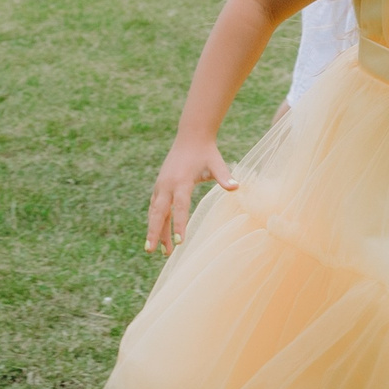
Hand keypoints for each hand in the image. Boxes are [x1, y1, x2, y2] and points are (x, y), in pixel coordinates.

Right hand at [145, 137, 234, 254]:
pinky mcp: (160, 186)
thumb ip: (224, 177)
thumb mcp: (217, 164)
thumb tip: (237, 187)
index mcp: (181, 181)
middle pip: (158, 212)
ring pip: (155, 212)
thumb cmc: (206, 153)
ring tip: (155, 251)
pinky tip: (156, 234)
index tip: (178, 242)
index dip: (179, 224)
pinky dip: (155, 220)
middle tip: (151, 251)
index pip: (179, 207)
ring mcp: (161, 185)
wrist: (191, 137)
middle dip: (154, 232)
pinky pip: (155, 206)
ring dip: (154, 230)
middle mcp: (167, 184)